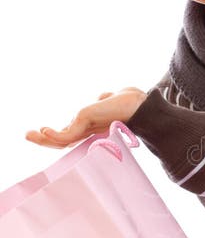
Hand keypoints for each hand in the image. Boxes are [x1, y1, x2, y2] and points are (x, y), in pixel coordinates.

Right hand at [25, 87, 147, 148]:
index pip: (72, 133)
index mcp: (95, 126)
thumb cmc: (133, 103)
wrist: (143, 107)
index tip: (43, 130)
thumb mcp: (113, 101)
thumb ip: (103, 101)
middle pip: (64, 139)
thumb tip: (101, 97)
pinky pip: (68, 134)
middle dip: (46, 139)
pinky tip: (45, 132)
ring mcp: (89, 130)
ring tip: (31, 135)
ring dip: (45, 139)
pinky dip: (55, 135)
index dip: (57, 134)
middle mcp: (91, 131)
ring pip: (64, 140)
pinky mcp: (88, 124)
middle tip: (28, 135)